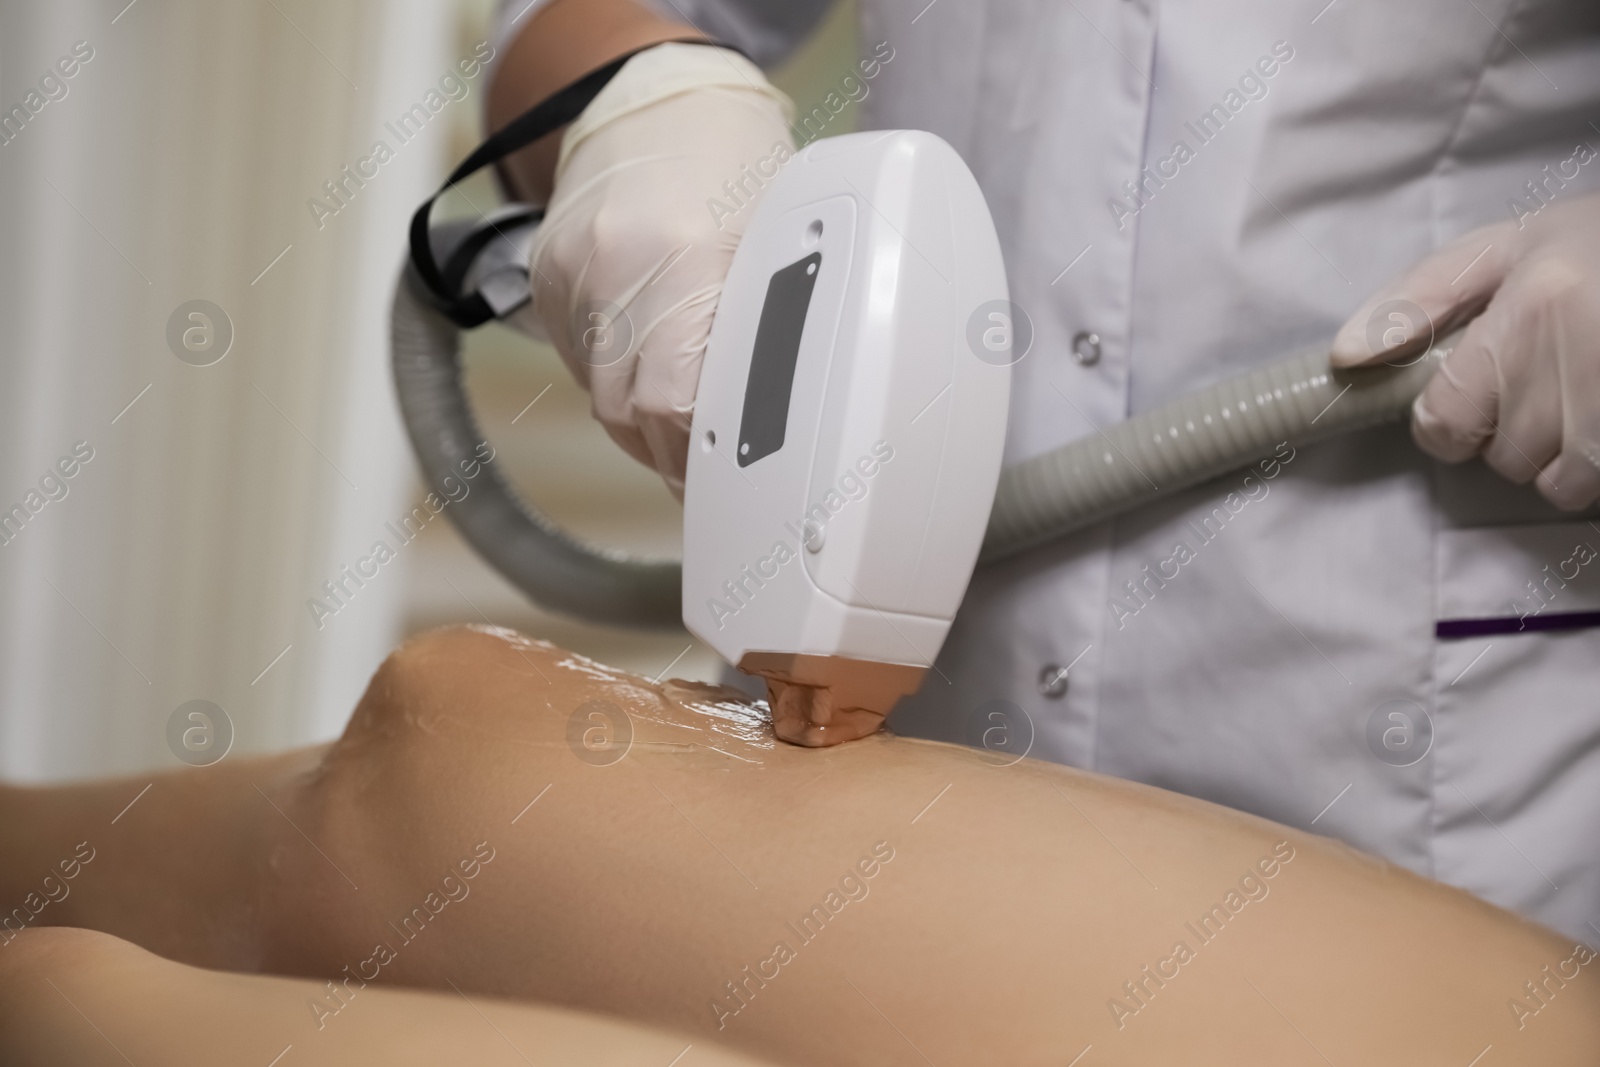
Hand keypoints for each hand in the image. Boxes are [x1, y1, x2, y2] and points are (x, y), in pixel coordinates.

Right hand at [529, 43, 793, 496]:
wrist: (657, 101)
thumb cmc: (734, 166)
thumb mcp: (773, 241)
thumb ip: (762, 327)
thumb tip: (769, 425)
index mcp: (687, 257)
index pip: (674, 403)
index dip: (695, 461)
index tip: (719, 488)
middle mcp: (617, 266)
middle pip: (629, 411)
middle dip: (669, 456)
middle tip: (705, 475)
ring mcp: (571, 273)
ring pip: (601, 395)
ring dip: (641, 424)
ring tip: (683, 426)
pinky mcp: (545, 278)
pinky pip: (580, 362)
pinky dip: (616, 380)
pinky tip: (649, 368)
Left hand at [1331, 189, 1599, 509]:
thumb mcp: (1507, 248)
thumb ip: (1417, 300)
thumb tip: (1346, 357)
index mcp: (1529, 315)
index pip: (1445, 424)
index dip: (1450, 418)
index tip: (1478, 389)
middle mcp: (1578, 365)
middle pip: (1502, 458)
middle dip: (1512, 431)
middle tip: (1550, 376)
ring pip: (1555, 484)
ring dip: (1560, 455)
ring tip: (1585, 393)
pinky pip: (1597, 486)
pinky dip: (1597, 463)